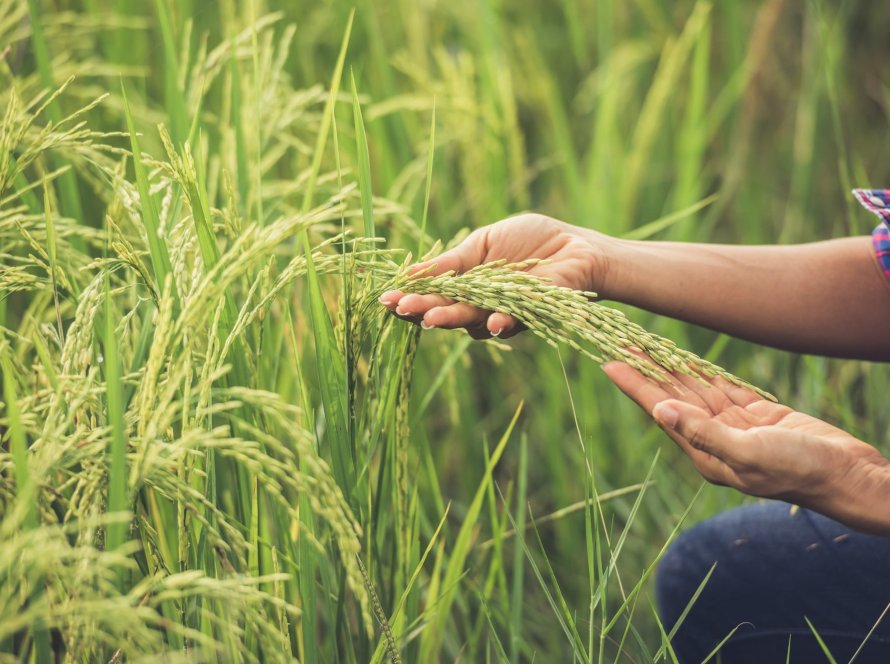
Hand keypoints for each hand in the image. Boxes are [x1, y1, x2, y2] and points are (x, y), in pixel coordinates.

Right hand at [379, 214, 613, 337]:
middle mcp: (479, 305)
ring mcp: (502, 313)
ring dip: (452, 318)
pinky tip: (490, 322)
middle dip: (423, 310)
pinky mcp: (529, 316)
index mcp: (465, 285)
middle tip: (403, 309)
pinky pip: (510, 322)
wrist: (575, 246)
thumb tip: (411, 272)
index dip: (410, 297)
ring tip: (432, 317)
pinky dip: (499, 322)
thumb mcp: (484, 243)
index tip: (386, 298)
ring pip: (471, 321)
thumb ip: (453, 262)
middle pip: (445, 311)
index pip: (431, 294)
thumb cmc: (531, 240)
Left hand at [601, 359, 889, 531]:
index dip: (634, 385)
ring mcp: (735, 428)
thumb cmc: (799, 470)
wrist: (846, 475)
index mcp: (705, 453)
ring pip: (695, 390)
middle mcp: (713, 439)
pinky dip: (703, 372)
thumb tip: (661, 412)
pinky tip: (684, 359)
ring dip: (671, 367)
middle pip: (672, 397)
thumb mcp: (749, 453)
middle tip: (620, 342)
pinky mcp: (757, 417)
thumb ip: (704, 433)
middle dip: (646, 370)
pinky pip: (722, 389)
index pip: (660, 411)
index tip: (609, 362)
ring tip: (644, 344)